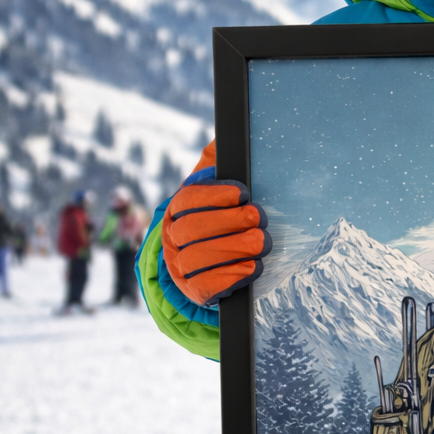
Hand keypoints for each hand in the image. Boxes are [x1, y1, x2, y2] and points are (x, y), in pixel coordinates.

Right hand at [161, 169, 270, 307]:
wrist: (210, 269)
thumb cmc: (220, 224)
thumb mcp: (217, 193)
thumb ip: (217, 166)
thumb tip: (222, 140)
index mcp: (176, 211)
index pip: (188, 200)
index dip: (215, 195)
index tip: (243, 193)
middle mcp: (172, 239)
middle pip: (192, 230)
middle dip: (229, 222)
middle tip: (258, 217)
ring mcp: (180, 268)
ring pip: (197, 258)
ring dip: (233, 249)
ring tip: (261, 243)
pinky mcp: (194, 292)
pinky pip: (206, 287)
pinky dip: (232, 276)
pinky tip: (253, 267)